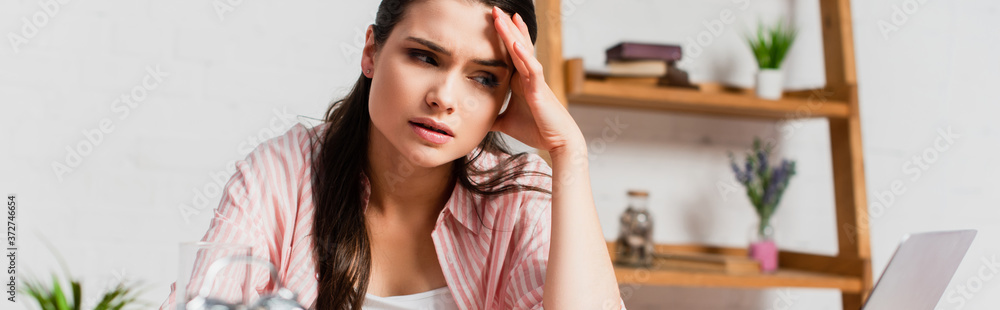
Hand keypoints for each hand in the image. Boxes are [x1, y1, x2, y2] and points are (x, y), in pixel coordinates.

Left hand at [490, 6, 583, 153]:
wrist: (557, 142)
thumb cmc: (536, 130)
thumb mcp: (506, 122)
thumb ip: (493, 116)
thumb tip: (476, 118)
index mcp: (521, 81)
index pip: (511, 53)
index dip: (505, 36)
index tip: (496, 20)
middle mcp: (528, 76)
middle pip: (517, 46)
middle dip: (507, 27)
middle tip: (496, 9)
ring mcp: (535, 81)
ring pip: (523, 52)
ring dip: (513, 34)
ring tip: (503, 17)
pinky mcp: (540, 90)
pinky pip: (532, 69)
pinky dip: (524, 56)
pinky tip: (515, 43)